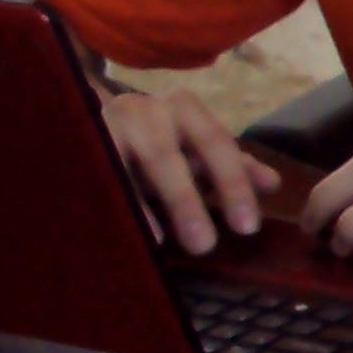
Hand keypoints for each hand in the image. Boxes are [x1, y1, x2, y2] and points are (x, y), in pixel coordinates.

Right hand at [102, 86, 268, 253]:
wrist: (98, 115)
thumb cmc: (161, 138)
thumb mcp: (199, 147)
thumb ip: (233, 165)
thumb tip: (272, 184)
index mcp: (184, 108)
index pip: (216, 144)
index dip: (232, 185)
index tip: (247, 227)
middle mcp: (145, 109)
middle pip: (167, 157)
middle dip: (186, 201)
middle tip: (204, 245)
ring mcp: (105, 123)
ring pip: (124, 167)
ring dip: (138, 206)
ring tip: (161, 241)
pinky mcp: (80, 143)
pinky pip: (96, 175)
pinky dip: (111, 204)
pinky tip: (124, 230)